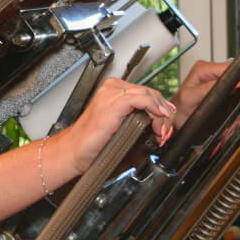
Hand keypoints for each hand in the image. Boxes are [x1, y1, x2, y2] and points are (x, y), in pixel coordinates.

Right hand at [62, 77, 176, 172]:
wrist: (73, 151)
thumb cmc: (91, 141)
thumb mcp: (118, 125)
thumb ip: (135, 117)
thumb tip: (157, 121)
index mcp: (113, 89)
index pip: (146, 92)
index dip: (161, 107)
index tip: (166, 123)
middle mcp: (112, 88)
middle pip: (150, 92)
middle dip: (165, 112)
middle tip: (166, 131)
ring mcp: (111, 95)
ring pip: (149, 95)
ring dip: (162, 114)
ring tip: (162, 131)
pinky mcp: (112, 105)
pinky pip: (141, 99)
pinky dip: (154, 108)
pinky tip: (158, 119)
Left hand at [170, 60, 239, 127]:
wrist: (175, 118)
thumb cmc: (179, 110)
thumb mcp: (190, 99)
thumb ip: (208, 89)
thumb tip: (231, 83)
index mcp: (203, 69)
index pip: (232, 67)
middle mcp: (210, 69)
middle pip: (239, 70)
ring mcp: (217, 76)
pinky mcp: (221, 84)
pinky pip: (238, 84)